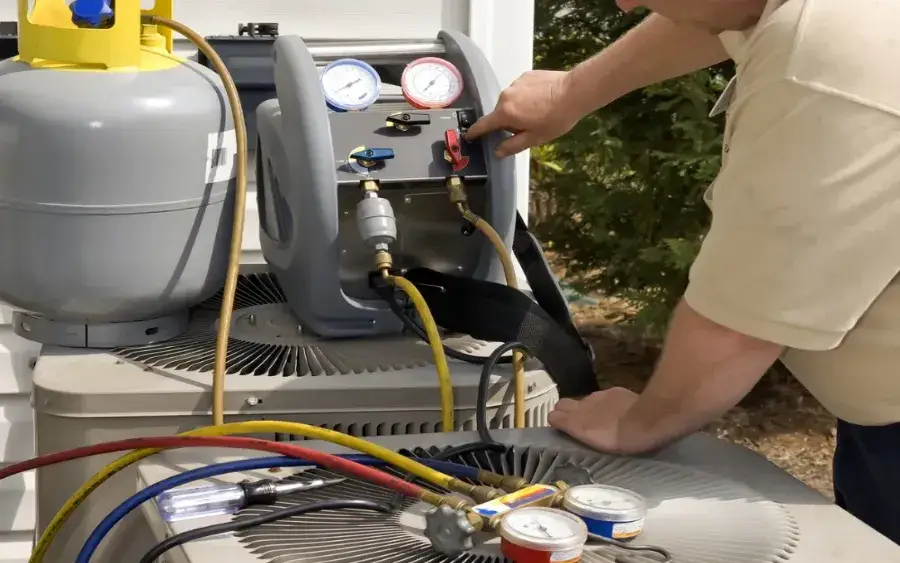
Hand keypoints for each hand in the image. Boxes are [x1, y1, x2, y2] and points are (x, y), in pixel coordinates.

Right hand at [465, 70, 581, 157]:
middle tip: (528, 127)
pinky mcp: (526, 75)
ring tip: (539, 112)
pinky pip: (521, 89)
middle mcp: (505, 96)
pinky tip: (542, 99)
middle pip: (500, 113)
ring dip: (518, 108)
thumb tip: (497, 152)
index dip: (475, 132)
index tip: (469, 135)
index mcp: (505, 113)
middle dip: (509, 121)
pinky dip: (527, 96)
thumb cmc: (555, 119)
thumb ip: (513, 146)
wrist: (574, 91)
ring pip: (511, 100)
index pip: (484, 124)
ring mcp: (516, 83)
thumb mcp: (534, 138)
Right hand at [549, 387, 652, 454]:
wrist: (646, 419)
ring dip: (587, 409)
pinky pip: (602, 396)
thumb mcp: (597, 444)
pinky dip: (605, 404)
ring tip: (601, 421)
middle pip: (563, 404)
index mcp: (576, 422)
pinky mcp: (612, 390)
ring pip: (584, 400)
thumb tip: (574, 428)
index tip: (562, 430)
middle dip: (566, 411)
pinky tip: (617, 412)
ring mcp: (597, 396)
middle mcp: (582, 405)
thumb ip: (581, 433)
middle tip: (578, 424)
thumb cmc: (622, 441)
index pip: (553, 416)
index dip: (557, 422)